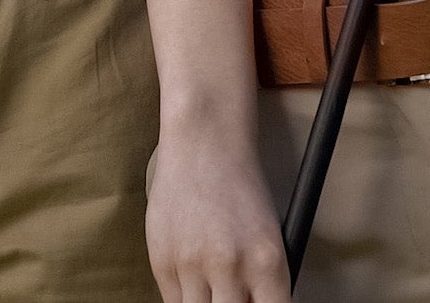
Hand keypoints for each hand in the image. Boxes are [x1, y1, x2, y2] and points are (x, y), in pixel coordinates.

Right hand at [146, 128, 291, 302]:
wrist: (203, 142)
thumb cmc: (240, 186)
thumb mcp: (268, 235)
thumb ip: (262, 282)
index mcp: (267, 261)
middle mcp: (230, 266)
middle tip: (233, 295)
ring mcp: (192, 264)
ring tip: (214, 286)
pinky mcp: (161, 260)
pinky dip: (186, 298)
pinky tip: (194, 277)